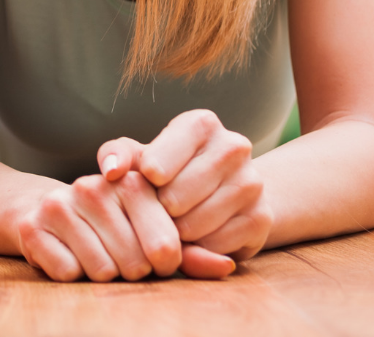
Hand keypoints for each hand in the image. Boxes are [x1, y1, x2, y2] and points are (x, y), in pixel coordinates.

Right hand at [16, 171, 186, 281]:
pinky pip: (69, 273)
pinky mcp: (33, 227)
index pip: (166, 243)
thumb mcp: (154, 231)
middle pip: (134, 262)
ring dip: (103, 274)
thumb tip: (226, 266)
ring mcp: (60, 205)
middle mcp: (93, 188)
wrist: (46, 211)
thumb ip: (192, 251)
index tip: (157, 257)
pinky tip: (70, 256)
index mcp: (131, 182)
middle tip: (122, 257)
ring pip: (101, 270)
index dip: (166, 262)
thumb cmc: (114, 225)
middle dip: (133, 270)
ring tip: (97, 255)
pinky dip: (73, 275)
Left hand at [99, 109, 273, 262]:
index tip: (149, 183)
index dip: (145, 184)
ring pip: (194, 225)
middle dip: (159, 212)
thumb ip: (116, 155)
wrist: (221, 193)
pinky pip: (214, 246)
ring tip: (177, 222)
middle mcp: (233, 146)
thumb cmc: (168, 171)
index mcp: (200, 124)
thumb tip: (112, 171)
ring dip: (177, 233)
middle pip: (174, 199)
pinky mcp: (262, 217)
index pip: (155, 165)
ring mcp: (253, 182)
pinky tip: (198, 236)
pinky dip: (199, 249)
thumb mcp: (138, 157)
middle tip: (161, 210)